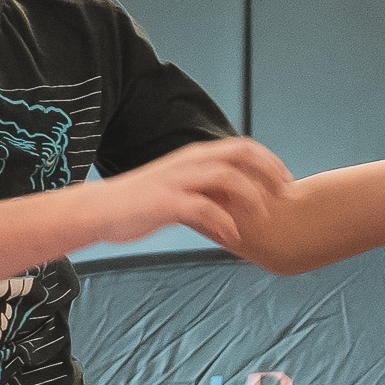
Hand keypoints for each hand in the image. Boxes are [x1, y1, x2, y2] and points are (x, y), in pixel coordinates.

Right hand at [99, 135, 292, 252]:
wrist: (98, 211)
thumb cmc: (138, 203)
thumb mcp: (177, 188)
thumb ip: (204, 190)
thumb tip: (234, 201)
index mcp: (194, 156)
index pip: (242, 147)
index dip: (270, 161)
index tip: (286, 182)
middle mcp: (189, 162)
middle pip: (241, 155)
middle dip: (270, 172)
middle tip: (286, 194)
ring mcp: (177, 181)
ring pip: (228, 178)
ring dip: (252, 197)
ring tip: (263, 217)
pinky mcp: (166, 203)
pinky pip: (205, 209)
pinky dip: (224, 223)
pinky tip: (233, 237)